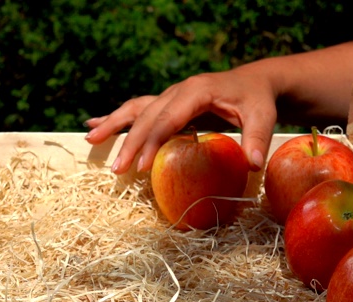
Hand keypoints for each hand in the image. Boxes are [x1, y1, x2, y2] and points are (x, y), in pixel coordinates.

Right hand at [84, 66, 278, 173]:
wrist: (253, 81)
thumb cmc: (257, 99)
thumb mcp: (262, 116)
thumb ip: (256, 138)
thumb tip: (254, 163)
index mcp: (196, 91)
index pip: (169, 119)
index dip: (154, 142)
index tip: (142, 166)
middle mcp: (177, 90)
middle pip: (146, 117)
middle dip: (130, 142)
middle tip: (117, 169)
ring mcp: (169, 95)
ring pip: (135, 109)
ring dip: (113, 124)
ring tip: (90, 139)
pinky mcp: (167, 102)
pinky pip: (137, 108)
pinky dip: (116, 117)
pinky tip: (94, 123)